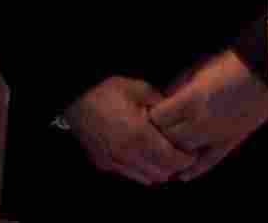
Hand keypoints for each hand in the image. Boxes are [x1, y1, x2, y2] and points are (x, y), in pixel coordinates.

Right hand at [61, 75, 194, 185]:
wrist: (75, 98)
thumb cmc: (107, 90)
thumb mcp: (140, 89)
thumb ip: (161, 104)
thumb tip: (176, 113)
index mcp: (139, 136)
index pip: (171, 159)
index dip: (185, 158)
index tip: (192, 152)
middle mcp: (127, 154)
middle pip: (161, 173)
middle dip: (174, 166)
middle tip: (181, 154)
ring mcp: (113, 162)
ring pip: (145, 178)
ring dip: (158, 171)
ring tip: (164, 156)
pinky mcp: (103, 164)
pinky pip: (129, 175)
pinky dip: (141, 170)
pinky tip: (144, 156)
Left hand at [148, 50, 267, 181]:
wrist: (260, 72)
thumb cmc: (227, 65)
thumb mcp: (195, 71)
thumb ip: (176, 91)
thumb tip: (160, 105)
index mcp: (189, 100)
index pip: (157, 119)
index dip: (146, 120)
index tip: (140, 119)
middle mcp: (199, 122)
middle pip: (167, 138)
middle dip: (154, 138)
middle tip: (146, 138)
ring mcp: (215, 135)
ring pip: (184, 153)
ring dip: (171, 155)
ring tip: (160, 156)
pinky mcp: (230, 143)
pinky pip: (209, 162)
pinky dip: (194, 171)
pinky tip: (182, 175)